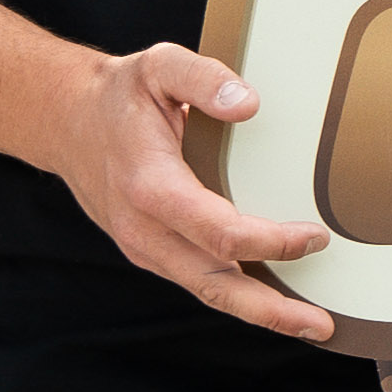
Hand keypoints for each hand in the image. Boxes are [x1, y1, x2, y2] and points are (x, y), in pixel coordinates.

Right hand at [59, 39, 338, 344]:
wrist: (68, 123)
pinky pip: (199, 279)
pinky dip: (238, 295)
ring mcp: (145, 247)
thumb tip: (249, 104)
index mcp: (151, 186)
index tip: (316, 236)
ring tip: (311, 325)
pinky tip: (274, 300)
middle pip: (216, 283)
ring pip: (208, 290)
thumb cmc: (120, 96)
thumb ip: (203, 79)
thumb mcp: (158, 66)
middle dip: (271, 310)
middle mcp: (144, 229)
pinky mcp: (151, 253)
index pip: (221, 233)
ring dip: (260, 313)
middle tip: (322, 325)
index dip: (272, 242)